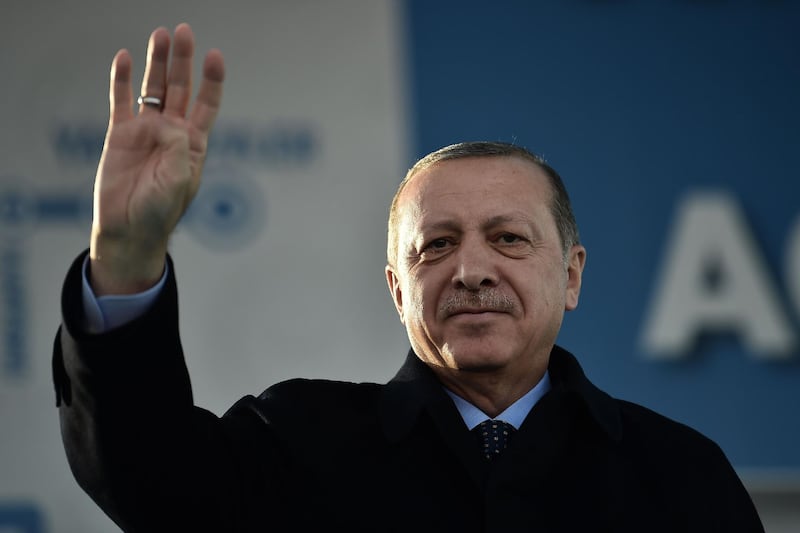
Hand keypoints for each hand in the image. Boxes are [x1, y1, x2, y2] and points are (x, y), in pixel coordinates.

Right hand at [89, 23, 224, 294]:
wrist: (129, 229)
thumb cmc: (161, 211)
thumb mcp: (179, 181)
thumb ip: (178, 148)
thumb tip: (168, 122)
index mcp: (193, 143)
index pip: (206, 104)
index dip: (211, 80)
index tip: (215, 56)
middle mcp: (171, 132)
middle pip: (180, 87)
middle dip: (183, 60)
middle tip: (184, 31)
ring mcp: (145, 131)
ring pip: (153, 88)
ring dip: (156, 63)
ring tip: (160, 35)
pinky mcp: (119, 134)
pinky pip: (121, 101)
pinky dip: (120, 80)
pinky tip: (123, 58)